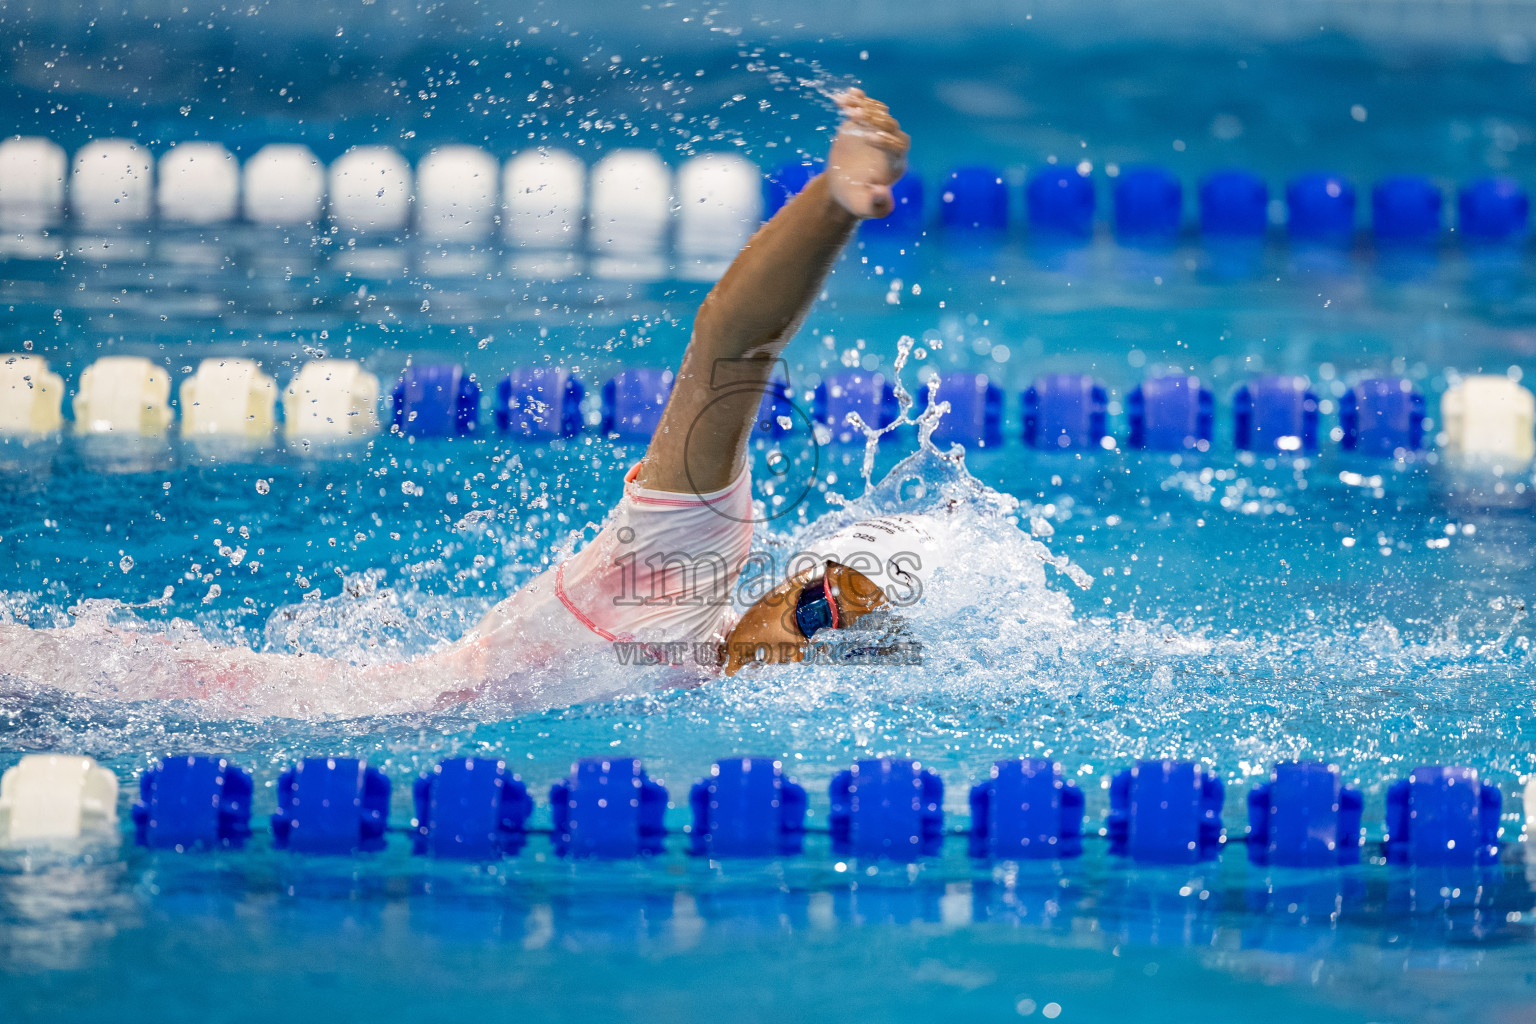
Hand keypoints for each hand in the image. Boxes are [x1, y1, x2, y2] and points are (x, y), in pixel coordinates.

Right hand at [827, 88, 909, 219]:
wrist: (842, 187)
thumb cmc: (856, 200)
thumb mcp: (864, 207)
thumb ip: (877, 205)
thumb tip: (882, 192)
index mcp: (896, 162)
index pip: (899, 145)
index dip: (887, 140)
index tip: (869, 139)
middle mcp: (891, 143)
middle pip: (889, 124)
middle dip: (874, 119)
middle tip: (854, 117)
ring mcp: (877, 129)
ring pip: (876, 112)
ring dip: (863, 107)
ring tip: (846, 106)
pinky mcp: (864, 122)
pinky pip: (863, 107)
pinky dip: (855, 101)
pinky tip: (844, 97)